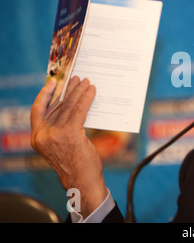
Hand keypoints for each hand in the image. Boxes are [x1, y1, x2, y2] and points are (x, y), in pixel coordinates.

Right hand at [30, 76, 107, 217]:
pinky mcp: (69, 134)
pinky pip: (79, 111)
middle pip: (56, 105)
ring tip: (87, 83)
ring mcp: (55, 134)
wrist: (82, 180)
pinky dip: (86, 99)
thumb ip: (60, 127)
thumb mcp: (61, 144)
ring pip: (68, 106)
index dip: (45, 94)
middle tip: (78, 79)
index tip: (53, 82)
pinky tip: (92, 92)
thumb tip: (72, 105)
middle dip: (68, 90)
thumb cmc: (75, 163)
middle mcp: (42, 135)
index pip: (37, 110)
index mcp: (36, 137)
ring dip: (79, 92)